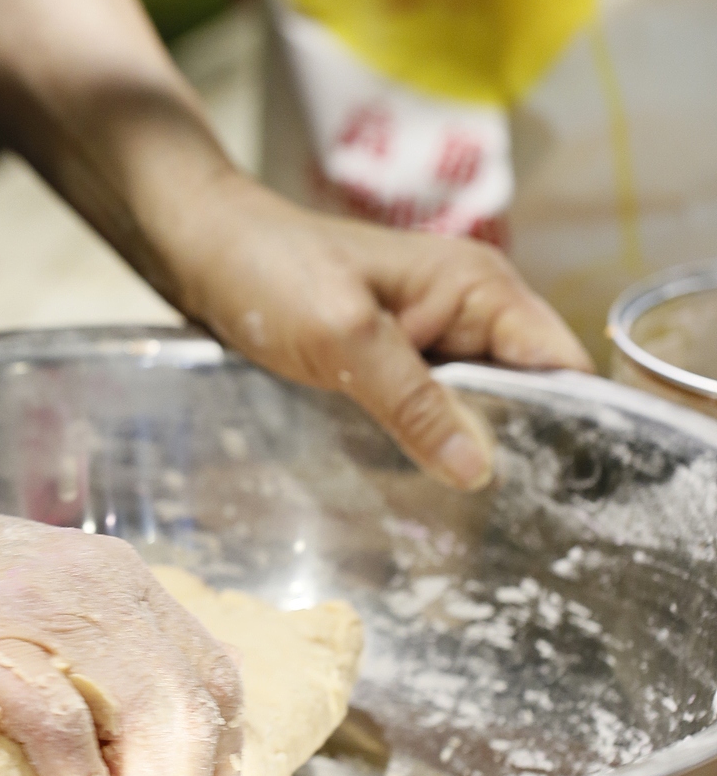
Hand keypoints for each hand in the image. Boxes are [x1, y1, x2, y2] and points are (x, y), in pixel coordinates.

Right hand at [0, 484, 242, 775]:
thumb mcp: (32, 601)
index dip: (220, 754)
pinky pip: (61, 724)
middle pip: (193, 705)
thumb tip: (124, 749)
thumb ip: (84, 650)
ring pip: (147, 716)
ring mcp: (43, 609)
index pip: (213, 673)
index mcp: (116, 578)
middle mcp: (98, 585)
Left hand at [170, 173, 593, 489]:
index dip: (574, 425)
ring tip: (473, 523)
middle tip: (516, 527)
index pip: (560, 363)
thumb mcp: (344, 337)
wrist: (201, 249)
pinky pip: (434, 411)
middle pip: (528, 394)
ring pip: (480, 410)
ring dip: (470, 454)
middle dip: (521, 450)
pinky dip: (430, 444)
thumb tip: (478, 469)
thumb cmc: (269, 272)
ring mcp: (432, 336)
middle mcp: (470, 310)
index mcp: (479, 287)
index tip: (565, 495)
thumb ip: (413, 400)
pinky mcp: (395, 360)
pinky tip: (423, 491)